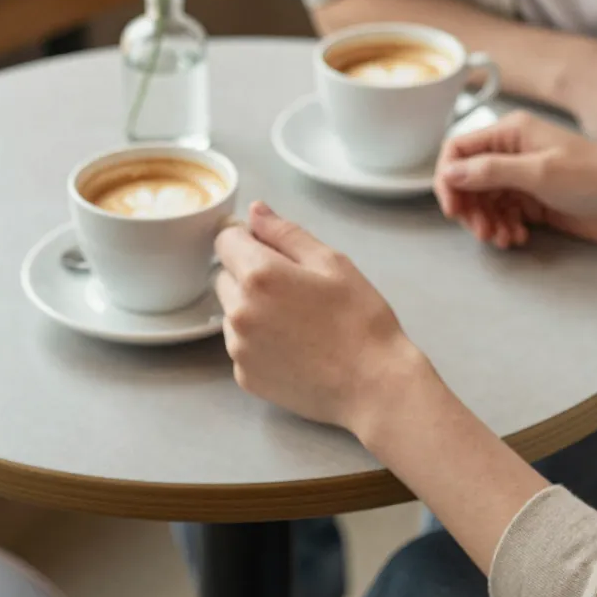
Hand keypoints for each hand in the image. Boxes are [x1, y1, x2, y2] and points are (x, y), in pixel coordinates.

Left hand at [214, 203, 426, 432]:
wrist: (373, 385)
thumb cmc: (360, 318)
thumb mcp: (332, 262)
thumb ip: (286, 233)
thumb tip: (254, 211)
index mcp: (258, 275)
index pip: (225, 241)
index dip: (248, 239)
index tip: (273, 250)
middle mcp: (238, 311)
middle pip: (224, 276)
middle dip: (248, 274)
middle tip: (293, 288)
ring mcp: (238, 348)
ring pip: (231, 312)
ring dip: (252, 308)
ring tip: (296, 321)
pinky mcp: (244, 376)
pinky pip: (241, 346)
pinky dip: (258, 341)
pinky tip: (293, 347)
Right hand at [434, 111, 596, 249]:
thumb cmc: (595, 178)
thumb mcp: (539, 172)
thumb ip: (491, 172)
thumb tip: (449, 171)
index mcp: (512, 132)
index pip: (460, 149)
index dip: (449, 178)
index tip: (453, 208)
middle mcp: (514, 151)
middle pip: (469, 179)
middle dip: (470, 207)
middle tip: (482, 232)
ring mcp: (525, 177)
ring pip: (485, 200)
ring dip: (487, 221)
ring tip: (504, 239)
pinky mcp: (537, 201)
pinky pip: (505, 214)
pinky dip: (504, 227)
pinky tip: (517, 238)